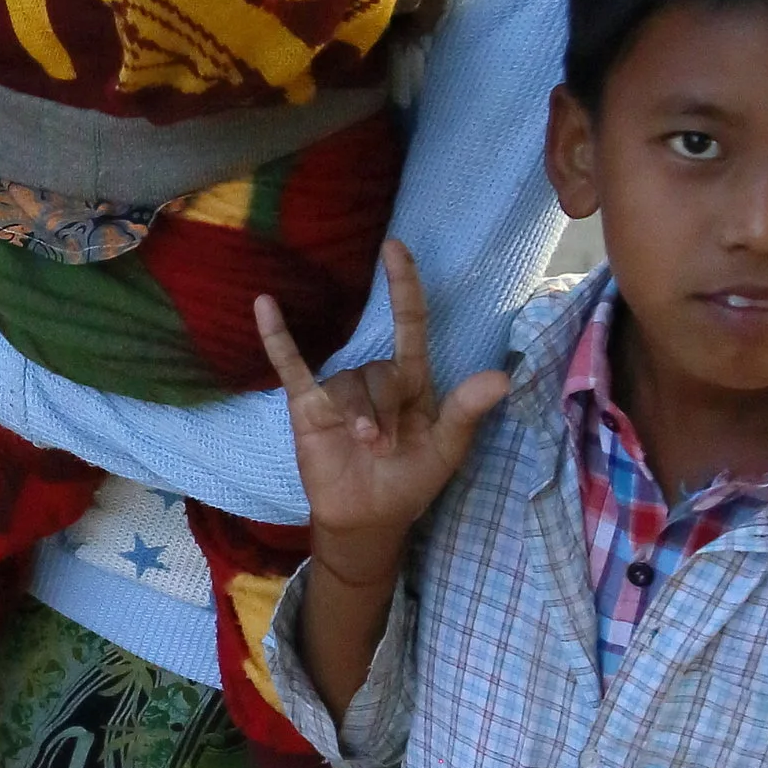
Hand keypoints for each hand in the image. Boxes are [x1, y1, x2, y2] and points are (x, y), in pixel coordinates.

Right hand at [255, 240, 508, 583]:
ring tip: (366, 448)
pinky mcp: (307, 405)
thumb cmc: (410, 482)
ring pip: (349, 384)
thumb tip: (503, 378)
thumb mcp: (447, 450)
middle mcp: (376, 379)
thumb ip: (467, 411)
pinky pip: (291, 366)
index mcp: (413, 382)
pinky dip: (277, 337)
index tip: (396, 248)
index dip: (404, 285)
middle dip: (388, 411)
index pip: (410, 323)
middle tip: (389, 448)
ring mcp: (339, 389)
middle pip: (382, 371)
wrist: (368, 519)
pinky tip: (264, 304)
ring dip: (360, 418)